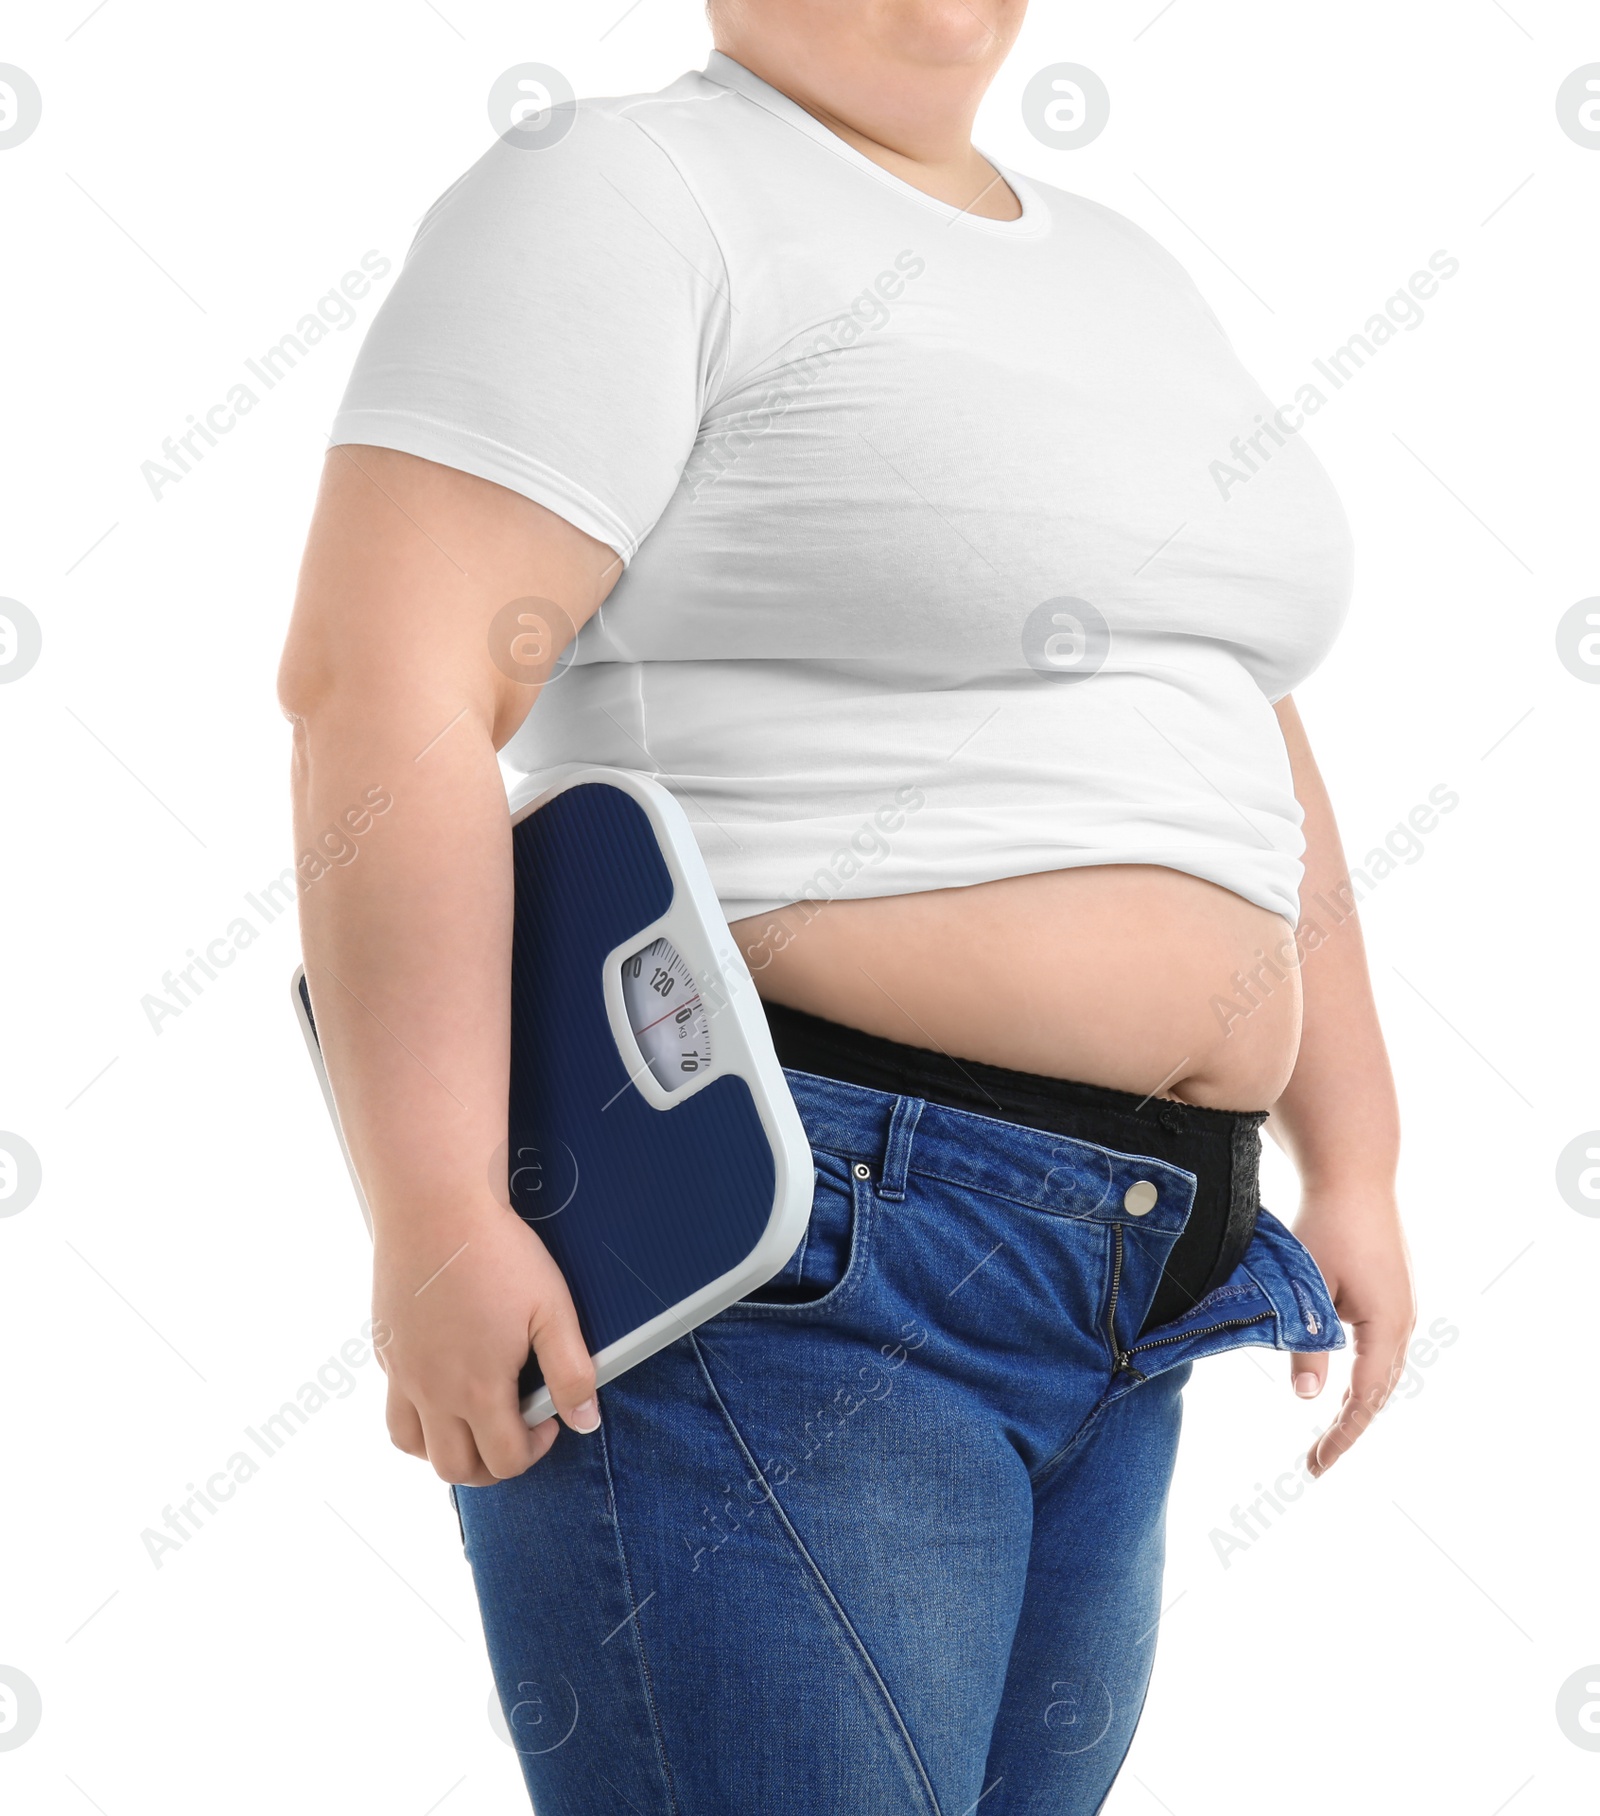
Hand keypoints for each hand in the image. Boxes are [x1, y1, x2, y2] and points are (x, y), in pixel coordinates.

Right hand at [372, 1200, 598, 1484]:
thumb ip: (571, 1373)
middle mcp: (433, 1391)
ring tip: (475, 1421)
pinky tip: (444, 1382)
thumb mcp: (553, 1310)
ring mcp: (403, 1372)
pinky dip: (417, 1414)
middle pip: (455, 1469)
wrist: (436, 1206)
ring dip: (446, 1449)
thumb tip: (585, 1422)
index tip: (548, 1421)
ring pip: (413, 1446)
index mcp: (478, 1388)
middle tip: (514, 1433)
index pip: (504, 1461)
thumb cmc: (499, 1253)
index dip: (534, 1451)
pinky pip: (394, 1405)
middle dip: (491, 1466)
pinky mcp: (386, 1349)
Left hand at [1288, 1184, 1415, 1477]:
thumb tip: (1308, 1396)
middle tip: (1317, 1461)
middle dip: (1349, 1426)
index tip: (1317, 1466)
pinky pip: (1379, 1346)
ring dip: (1356, 1400)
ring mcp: (1400, 1305)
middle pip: (1378, 1390)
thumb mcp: (1310, 1286)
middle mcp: (1402, 1320)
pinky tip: (1342, 1380)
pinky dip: (1361, 1371)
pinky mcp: (1390, 1291)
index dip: (1341, 1435)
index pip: (1363, 1398)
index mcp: (1386, 1325)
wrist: (1353, 1174)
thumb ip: (1308, 1341)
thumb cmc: (1327, 1224)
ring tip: (1328, 1432)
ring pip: (1380, 1369)